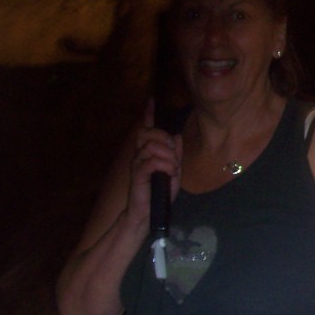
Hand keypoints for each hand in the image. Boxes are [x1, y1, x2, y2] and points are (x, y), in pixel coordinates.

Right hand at [128, 99, 181, 226]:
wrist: (149, 214)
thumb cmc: (160, 193)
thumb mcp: (174, 171)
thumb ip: (176, 154)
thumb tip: (176, 136)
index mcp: (149, 152)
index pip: (146, 129)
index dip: (148, 114)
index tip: (152, 100)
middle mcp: (140, 155)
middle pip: (147, 133)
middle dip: (164, 138)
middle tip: (174, 154)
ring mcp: (137, 165)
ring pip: (150, 146)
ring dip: (167, 155)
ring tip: (173, 168)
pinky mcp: (138, 176)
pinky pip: (149, 162)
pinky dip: (164, 165)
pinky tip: (169, 172)